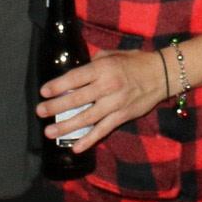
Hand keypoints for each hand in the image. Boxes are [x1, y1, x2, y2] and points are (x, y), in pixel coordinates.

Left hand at [35, 48, 166, 153]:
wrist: (162, 74)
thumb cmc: (135, 62)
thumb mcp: (113, 54)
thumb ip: (94, 62)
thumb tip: (77, 71)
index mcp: (103, 68)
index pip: (75, 78)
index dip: (58, 85)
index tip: (44, 92)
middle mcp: (107, 85)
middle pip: (77, 99)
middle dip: (56, 107)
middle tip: (40, 112)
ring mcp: (115, 103)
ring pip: (86, 117)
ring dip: (66, 126)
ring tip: (50, 132)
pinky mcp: (122, 116)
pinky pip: (103, 130)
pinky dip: (89, 140)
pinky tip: (75, 147)